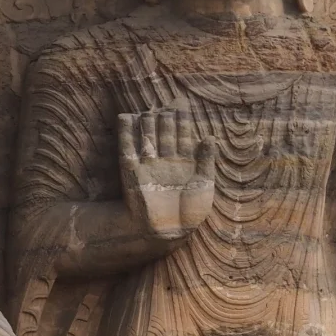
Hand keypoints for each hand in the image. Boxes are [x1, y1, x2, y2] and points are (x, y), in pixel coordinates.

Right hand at [119, 109, 215, 240]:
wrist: (165, 232)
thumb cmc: (188, 214)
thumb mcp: (203, 186)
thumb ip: (206, 161)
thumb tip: (210, 137)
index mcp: (185, 163)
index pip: (183, 134)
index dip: (182, 118)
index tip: (182, 102)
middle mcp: (166, 161)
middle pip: (164, 132)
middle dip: (165, 117)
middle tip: (166, 102)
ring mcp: (149, 165)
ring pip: (147, 136)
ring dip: (148, 121)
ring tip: (149, 107)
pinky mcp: (132, 172)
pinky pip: (128, 148)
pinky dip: (126, 132)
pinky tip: (126, 116)